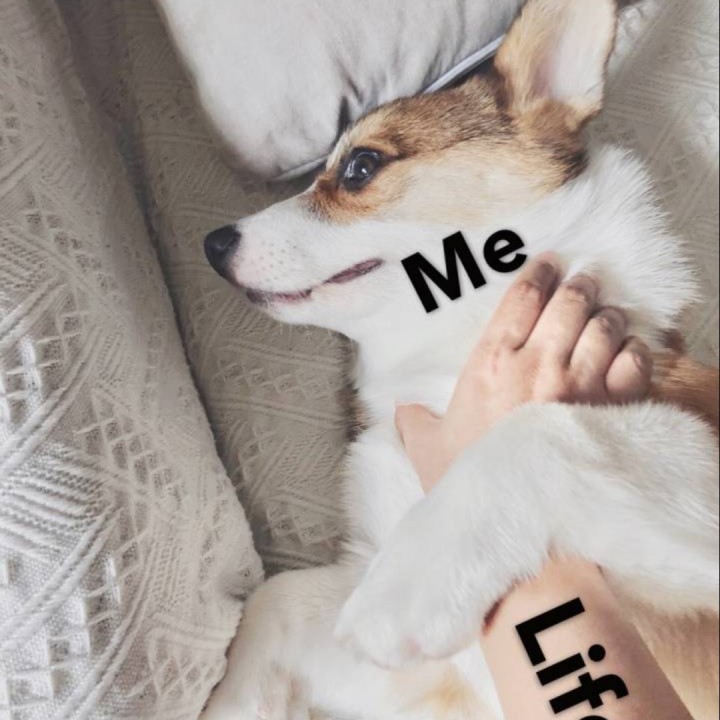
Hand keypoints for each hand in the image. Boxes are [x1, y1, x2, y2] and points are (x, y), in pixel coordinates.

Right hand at [396, 255, 652, 490]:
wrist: (520, 525)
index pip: (521, 298)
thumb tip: (401, 410)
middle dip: (578, 285)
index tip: (547, 265)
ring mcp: (580, 386)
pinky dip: (632, 351)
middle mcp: (538, 365)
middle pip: (569, 301)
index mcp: (492, 364)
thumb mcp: (428, 450)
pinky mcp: (613, 409)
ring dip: (606, 315)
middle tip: (580, 283)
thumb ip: (413, 422)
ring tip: (603, 316)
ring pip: (605, 324)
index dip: (538, 274)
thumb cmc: (475, 484)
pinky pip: (634, 360)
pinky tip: (624, 353)